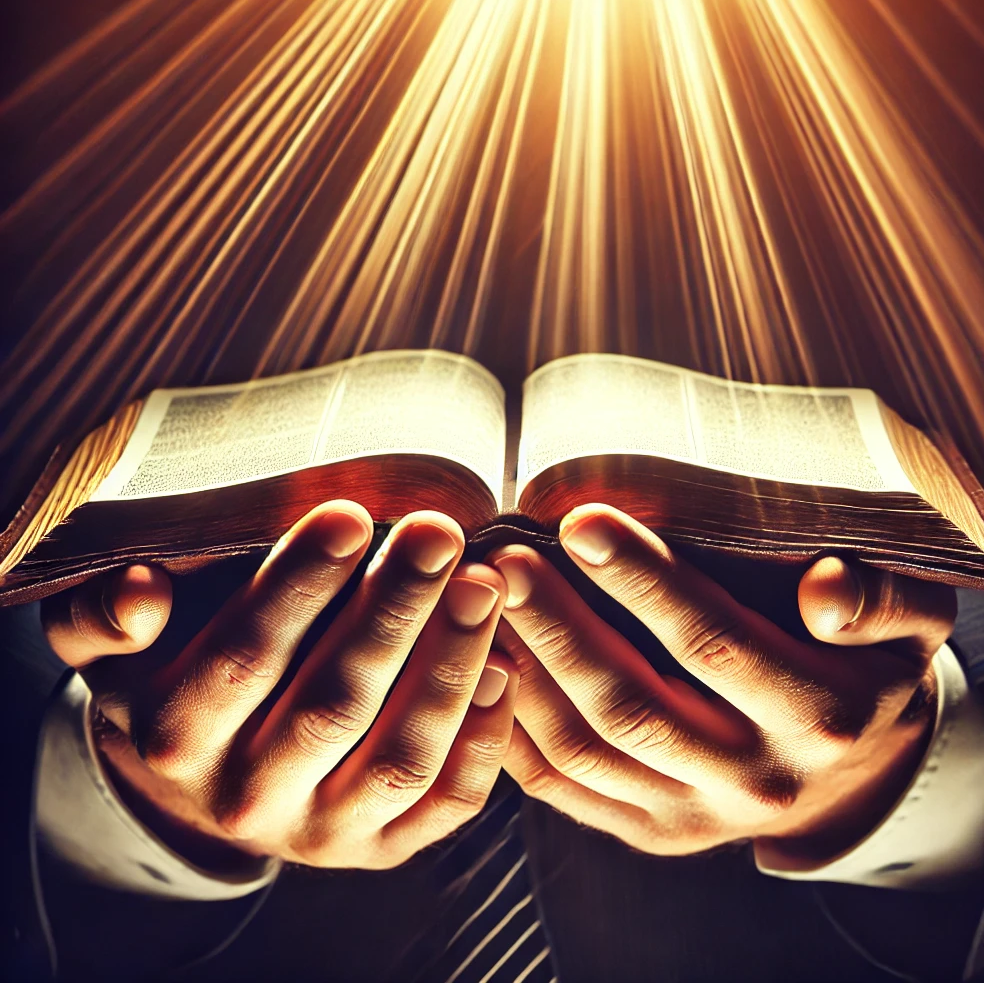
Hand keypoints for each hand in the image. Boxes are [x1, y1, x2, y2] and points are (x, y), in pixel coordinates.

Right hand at [42, 502, 516, 869]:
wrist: (204, 773)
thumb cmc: (173, 670)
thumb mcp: (114, 642)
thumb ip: (105, 614)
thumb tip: (138, 593)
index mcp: (176, 736)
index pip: (244, 656)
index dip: (299, 585)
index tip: (352, 513)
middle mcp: (247, 798)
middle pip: (332, 705)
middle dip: (393, 612)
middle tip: (438, 533)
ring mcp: (322, 831)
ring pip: (399, 758)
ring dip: (450, 666)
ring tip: (483, 583)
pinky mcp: (381, 845)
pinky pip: (444, 804)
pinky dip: (482, 740)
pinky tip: (503, 664)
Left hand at [488, 504, 955, 868]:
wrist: (855, 762)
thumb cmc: (867, 661)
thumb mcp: (909, 618)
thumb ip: (881, 596)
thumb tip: (824, 593)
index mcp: (817, 716)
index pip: (712, 643)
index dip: (643, 579)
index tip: (579, 520)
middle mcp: (755, 780)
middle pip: (633, 703)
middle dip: (560, 625)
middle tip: (507, 560)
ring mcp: (696, 817)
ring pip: (587, 750)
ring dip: (526, 672)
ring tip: (482, 604)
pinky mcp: (652, 831)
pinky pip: (565, 790)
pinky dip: (515, 730)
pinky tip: (486, 665)